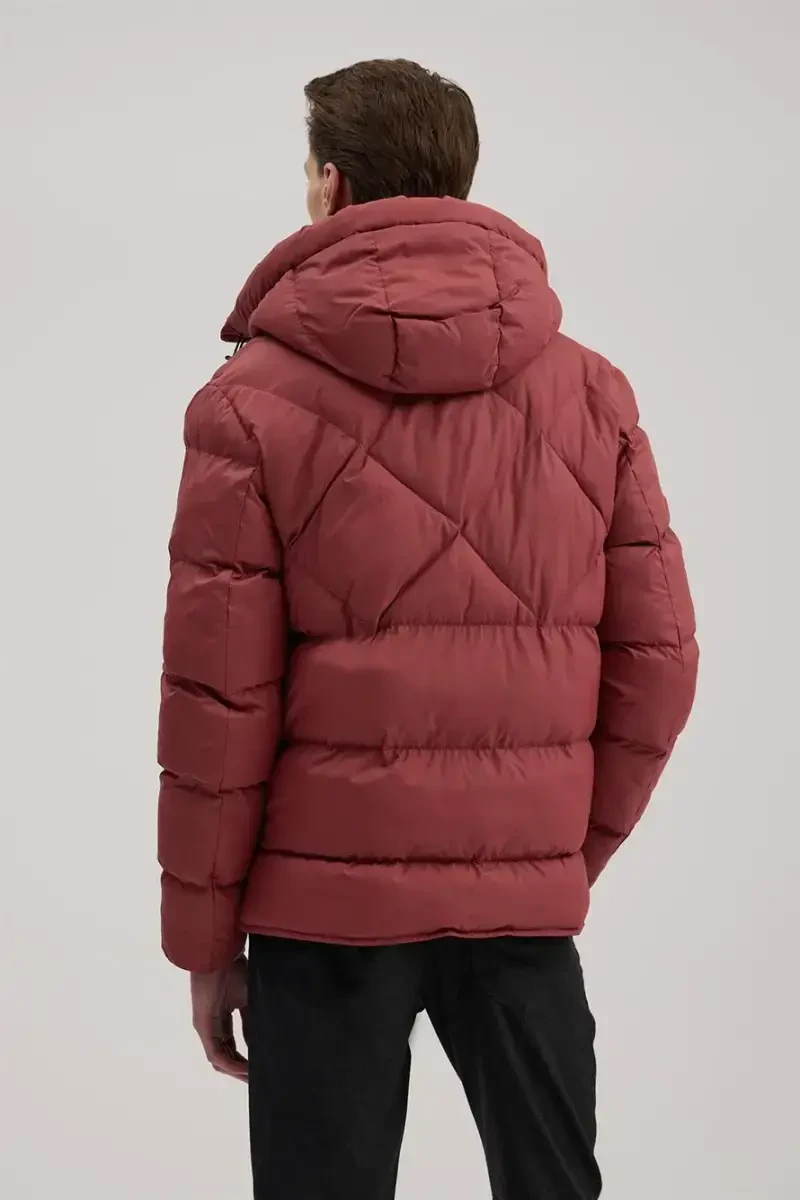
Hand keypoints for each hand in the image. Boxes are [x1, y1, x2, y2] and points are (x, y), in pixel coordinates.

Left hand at [190, 956, 248, 1080]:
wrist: (219, 955)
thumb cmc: (233, 970)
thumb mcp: (248, 999)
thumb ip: (251, 1021)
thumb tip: (257, 1043)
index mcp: (221, 1017)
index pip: (231, 1045)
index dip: (244, 1058)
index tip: (258, 1068)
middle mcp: (211, 1026)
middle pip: (224, 1056)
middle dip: (240, 1070)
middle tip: (256, 1080)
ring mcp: (205, 1028)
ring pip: (219, 1059)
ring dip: (235, 1071)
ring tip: (253, 1078)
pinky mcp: (203, 1027)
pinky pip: (216, 1053)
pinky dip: (230, 1064)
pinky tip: (244, 1070)